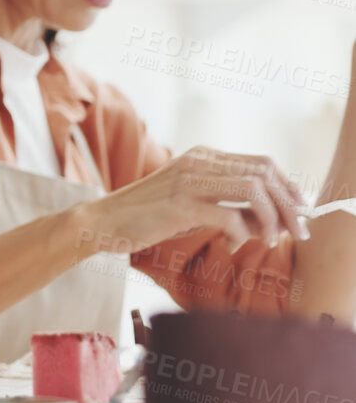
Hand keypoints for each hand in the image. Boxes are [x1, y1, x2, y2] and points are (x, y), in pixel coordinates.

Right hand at [83, 146, 311, 253]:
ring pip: (254, 191)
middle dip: (289, 205)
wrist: (103, 222)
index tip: (300, 212)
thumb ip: (227, 203)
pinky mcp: (179, 206)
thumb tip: (272, 220)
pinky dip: (241, 236)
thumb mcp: (192, 203)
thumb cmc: (149, 216)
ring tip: (267, 240)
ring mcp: (188, 181)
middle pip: (264, 174)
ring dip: (271, 219)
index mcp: (203, 156)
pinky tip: (230, 246)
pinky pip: (229, 218)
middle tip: (296, 232)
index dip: (289, 187)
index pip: (262, 163)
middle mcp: (198, 162)